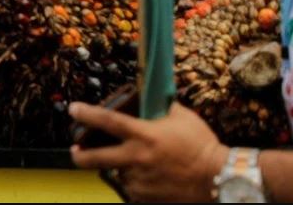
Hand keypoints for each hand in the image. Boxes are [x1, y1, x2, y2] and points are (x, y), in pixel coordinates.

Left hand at [69, 101, 227, 201]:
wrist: (220, 179)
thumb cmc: (201, 145)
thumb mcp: (181, 116)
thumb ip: (160, 107)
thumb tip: (149, 97)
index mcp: (144, 135)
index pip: (107, 121)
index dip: (86, 114)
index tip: (73, 108)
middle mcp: (136, 159)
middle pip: (95, 157)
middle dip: (79, 154)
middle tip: (75, 149)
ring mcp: (139, 181)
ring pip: (117, 172)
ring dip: (122, 167)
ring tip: (142, 163)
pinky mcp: (145, 198)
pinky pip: (132, 188)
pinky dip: (136, 181)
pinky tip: (151, 176)